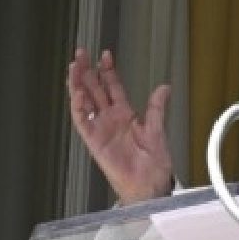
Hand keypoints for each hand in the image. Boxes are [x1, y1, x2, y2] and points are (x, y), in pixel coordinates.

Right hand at [68, 48, 174, 203]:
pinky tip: (78, 94)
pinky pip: (83, 123)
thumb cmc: (153, 165)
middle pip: (95, 90)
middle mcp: (110, 120)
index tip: (105, 55)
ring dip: (78, 85)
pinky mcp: (94, 142)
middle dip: (87, 71)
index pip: (113, 87)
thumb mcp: (158, 131)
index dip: (108, 71)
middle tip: (81, 53)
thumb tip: (164, 88)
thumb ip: (156, 108)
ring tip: (74, 67)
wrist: (149, 186)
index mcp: (125, 115)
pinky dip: (79, 109)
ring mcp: (101, 129)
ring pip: (85, 102)